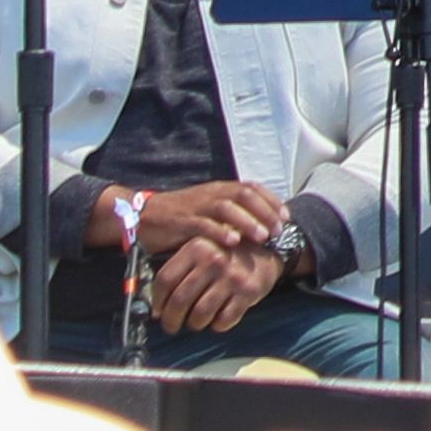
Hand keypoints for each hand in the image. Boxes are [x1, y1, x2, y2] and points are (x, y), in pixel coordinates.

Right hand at [129, 180, 286, 266]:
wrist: (144, 215)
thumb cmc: (182, 215)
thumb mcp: (210, 208)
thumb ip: (233, 212)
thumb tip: (263, 223)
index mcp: (219, 189)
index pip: (251, 188)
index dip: (271, 200)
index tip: (286, 217)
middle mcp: (211, 194)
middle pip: (244, 195)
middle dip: (264, 212)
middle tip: (278, 230)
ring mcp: (197, 206)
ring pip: (227, 208)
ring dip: (247, 221)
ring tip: (262, 237)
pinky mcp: (182, 221)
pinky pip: (203, 225)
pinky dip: (220, 232)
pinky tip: (233, 242)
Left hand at [152, 235, 284, 333]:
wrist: (266, 251)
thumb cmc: (227, 255)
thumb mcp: (202, 249)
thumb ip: (181, 268)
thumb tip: (158, 304)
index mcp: (197, 248)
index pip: (165, 280)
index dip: (157, 301)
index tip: (157, 312)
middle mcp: (213, 261)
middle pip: (180, 300)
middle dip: (171, 319)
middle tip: (171, 326)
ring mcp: (231, 277)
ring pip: (200, 313)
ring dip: (194, 324)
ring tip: (195, 323)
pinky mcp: (248, 292)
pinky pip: (224, 319)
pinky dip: (217, 325)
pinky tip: (216, 320)